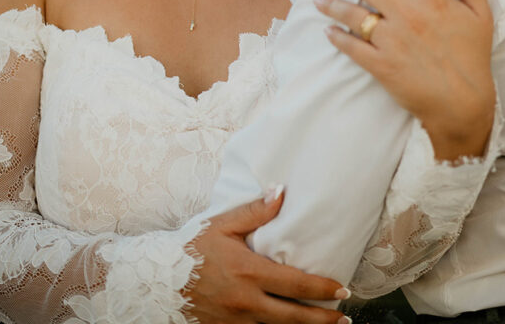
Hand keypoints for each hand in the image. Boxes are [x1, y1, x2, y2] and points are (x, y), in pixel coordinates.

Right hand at [183, 187, 350, 323]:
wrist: (160, 279)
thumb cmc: (193, 249)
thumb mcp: (223, 224)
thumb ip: (255, 211)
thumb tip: (282, 192)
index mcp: (249, 272)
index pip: (295, 284)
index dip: (322, 289)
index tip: (343, 290)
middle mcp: (246, 302)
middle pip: (293, 317)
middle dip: (322, 321)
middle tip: (343, 321)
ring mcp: (237, 321)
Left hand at [314, 0, 494, 162]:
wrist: (464, 103)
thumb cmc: (473, 57)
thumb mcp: (480, 16)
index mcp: (433, 0)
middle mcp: (409, 15)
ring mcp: (393, 41)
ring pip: (354, 15)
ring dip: (332, 4)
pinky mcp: (382, 66)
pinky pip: (352, 47)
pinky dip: (337, 38)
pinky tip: (327, 31)